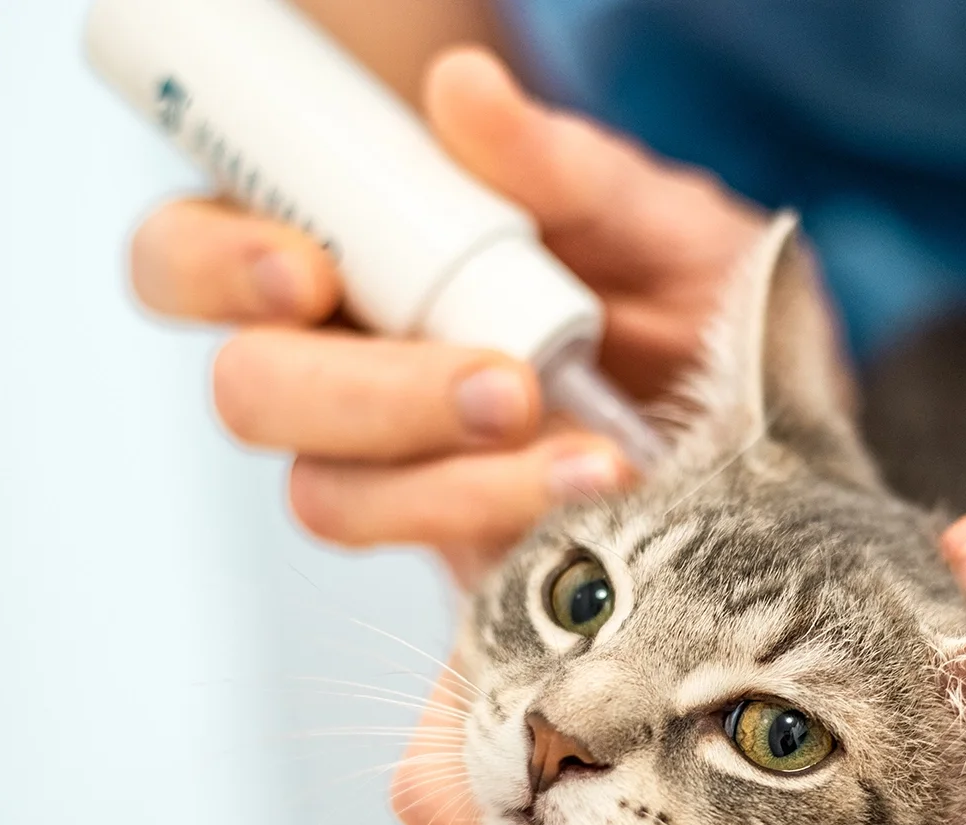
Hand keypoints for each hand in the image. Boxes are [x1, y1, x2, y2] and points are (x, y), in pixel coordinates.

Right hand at [127, 48, 763, 583]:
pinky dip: (498, 565)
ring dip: (451, 487)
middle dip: (367, 393)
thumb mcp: (657, 220)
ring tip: (597, 467)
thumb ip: (566, 167)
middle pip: (252, 389)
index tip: (308, 270)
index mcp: (342, 256)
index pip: (191, 252)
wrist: (775, 432)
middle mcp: (340, 366)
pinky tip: (591, 531)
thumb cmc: (691, 298)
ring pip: (330, 496)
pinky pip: (425, 594)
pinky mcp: (453, 565)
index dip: (212, 261)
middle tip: (505, 387)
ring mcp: (392, 473)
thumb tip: (464, 89)